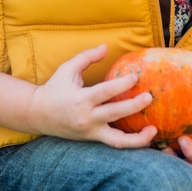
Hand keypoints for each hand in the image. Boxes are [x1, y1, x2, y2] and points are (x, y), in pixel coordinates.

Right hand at [0, 45, 157, 148]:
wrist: (37, 114)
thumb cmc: (54, 89)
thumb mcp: (67, 69)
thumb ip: (86, 57)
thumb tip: (106, 47)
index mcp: (80, 99)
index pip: (105, 92)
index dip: (122, 84)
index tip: (136, 76)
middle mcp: (86, 117)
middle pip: (114, 113)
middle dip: (134, 106)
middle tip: (150, 97)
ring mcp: (90, 131)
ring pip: (116, 139)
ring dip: (137, 138)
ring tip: (154, 130)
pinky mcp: (92, 139)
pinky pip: (114, 144)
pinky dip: (131, 143)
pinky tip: (146, 137)